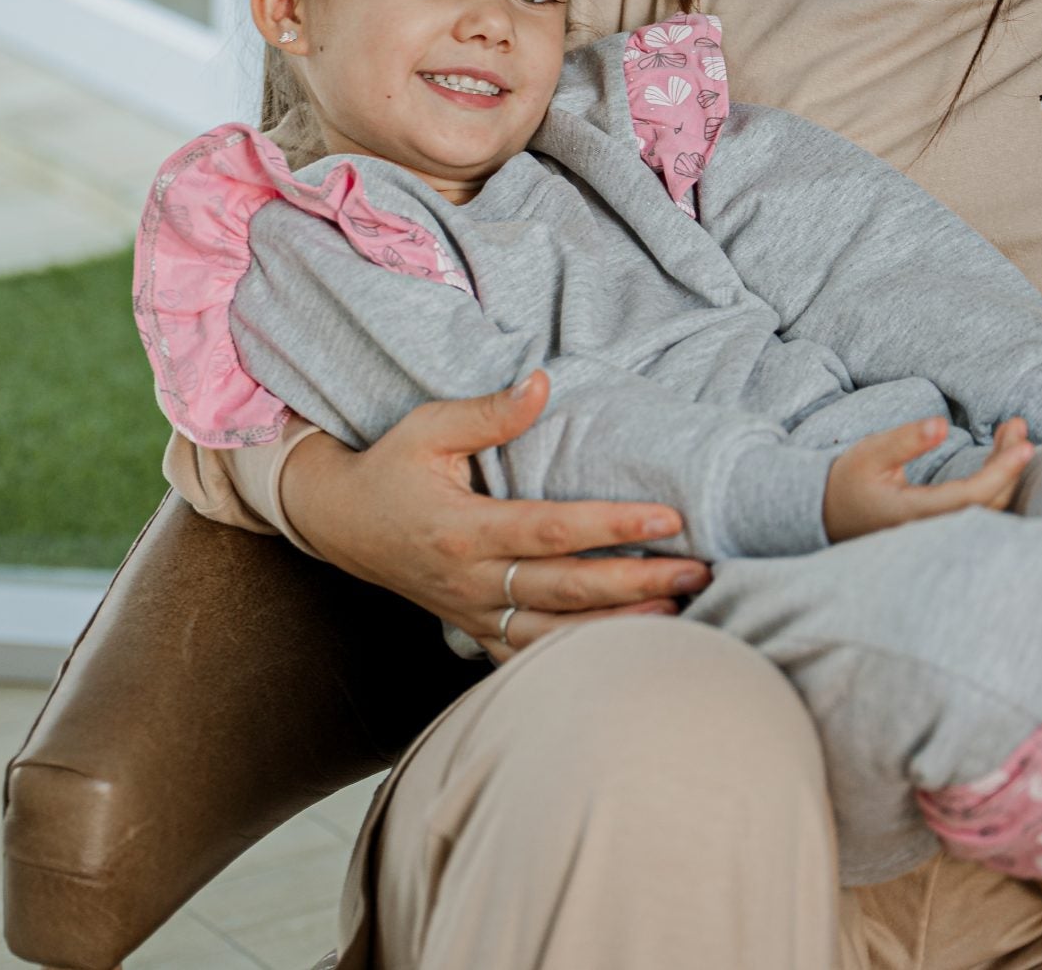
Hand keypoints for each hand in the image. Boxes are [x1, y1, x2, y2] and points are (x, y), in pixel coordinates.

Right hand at [279, 371, 709, 660]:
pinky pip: (532, 658)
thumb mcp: (428, 427)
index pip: (552, 530)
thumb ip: (488, 412)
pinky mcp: (477, 632)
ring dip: (621, 628)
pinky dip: (581, 658)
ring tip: (681, 612)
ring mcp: (474, 615)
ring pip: (557, 637)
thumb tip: (542, 383)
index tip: (668, 518)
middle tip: (699, 570)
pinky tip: (629, 650)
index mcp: (463, 529)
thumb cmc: (391, 468)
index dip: (613, 525)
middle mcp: (471, 582)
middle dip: (638, 583)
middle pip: (568, 590)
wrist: (341, 524)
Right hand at [823, 417, 1034, 543]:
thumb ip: (905, 441)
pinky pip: (981, 510)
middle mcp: (932, 531)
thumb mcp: (870, 454)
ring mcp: (939, 535)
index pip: (969, 496)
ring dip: (1007, 472)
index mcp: (913, 514)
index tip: (1024, 445)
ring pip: (988, 509)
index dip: (1001, 472)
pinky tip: (1002, 456)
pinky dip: (997, 482)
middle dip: (1010, 464)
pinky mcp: (944, 529)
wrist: (828, 514)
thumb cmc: (848, 481)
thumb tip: (941, 424)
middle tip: (1018, 425)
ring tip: (1014, 432)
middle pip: (988, 503)